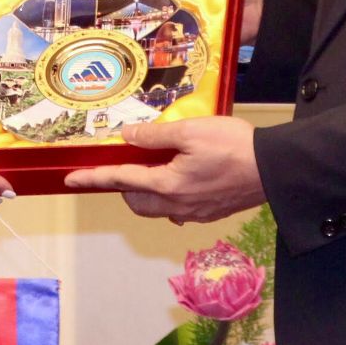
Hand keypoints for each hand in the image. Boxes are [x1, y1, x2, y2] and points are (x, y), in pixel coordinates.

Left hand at [64, 115, 264, 223]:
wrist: (274, 169)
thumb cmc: (234, 146)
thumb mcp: (191, 131)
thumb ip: (156, 135)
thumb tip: (128, 137)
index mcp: (167, 184)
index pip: (121, 180)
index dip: (94, 178)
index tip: (71, 178)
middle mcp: (177, 205)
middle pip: (136, 201)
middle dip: (123, 186)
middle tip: (124, 164)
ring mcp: (195, 212)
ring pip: (156, 208)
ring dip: (146, 192)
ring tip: (154, 168)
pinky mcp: (210, 213)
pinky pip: (178, 209)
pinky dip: (169, 196)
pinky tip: (181, 178)